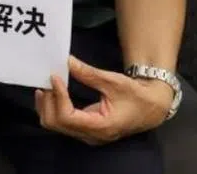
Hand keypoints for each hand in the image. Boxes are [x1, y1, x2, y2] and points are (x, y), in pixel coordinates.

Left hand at [35, 56, 172, 144]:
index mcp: (100, 126)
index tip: (55, 77)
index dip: (58, 96)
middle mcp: (90, 135)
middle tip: (48, 79)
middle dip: (48, 101)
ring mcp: (86, 135)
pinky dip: (52, 108)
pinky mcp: (84, 130)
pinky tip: (52, 93)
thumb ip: (88, 73)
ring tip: (47, 84)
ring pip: (54, 125)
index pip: (67, 117)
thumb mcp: (114, 82)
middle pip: (56, 124)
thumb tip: (66, 61)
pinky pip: (60, 123)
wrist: (150, 109)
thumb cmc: (136, 96)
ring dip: (46, 105)